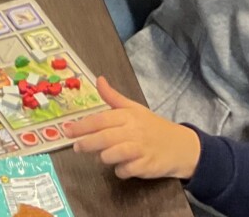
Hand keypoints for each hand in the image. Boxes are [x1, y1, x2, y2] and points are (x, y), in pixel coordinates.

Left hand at [69, 76, 201, 180]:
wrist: (181, 146)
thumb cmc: (153, 126)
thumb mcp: (134, 108)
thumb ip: (113, 97)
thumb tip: (98, 79)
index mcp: (129, 116)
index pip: (101, 120)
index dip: (82, 125)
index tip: (67, 131)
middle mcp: (134, 131)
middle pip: (105, 138)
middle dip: (87, 143)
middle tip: (77, 147)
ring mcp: (141, 149)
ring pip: (113, 155)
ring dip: (103, 157)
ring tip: (102, 156)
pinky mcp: (147, 166)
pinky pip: (126, 170)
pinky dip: (120, 170)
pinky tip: (120, 167)